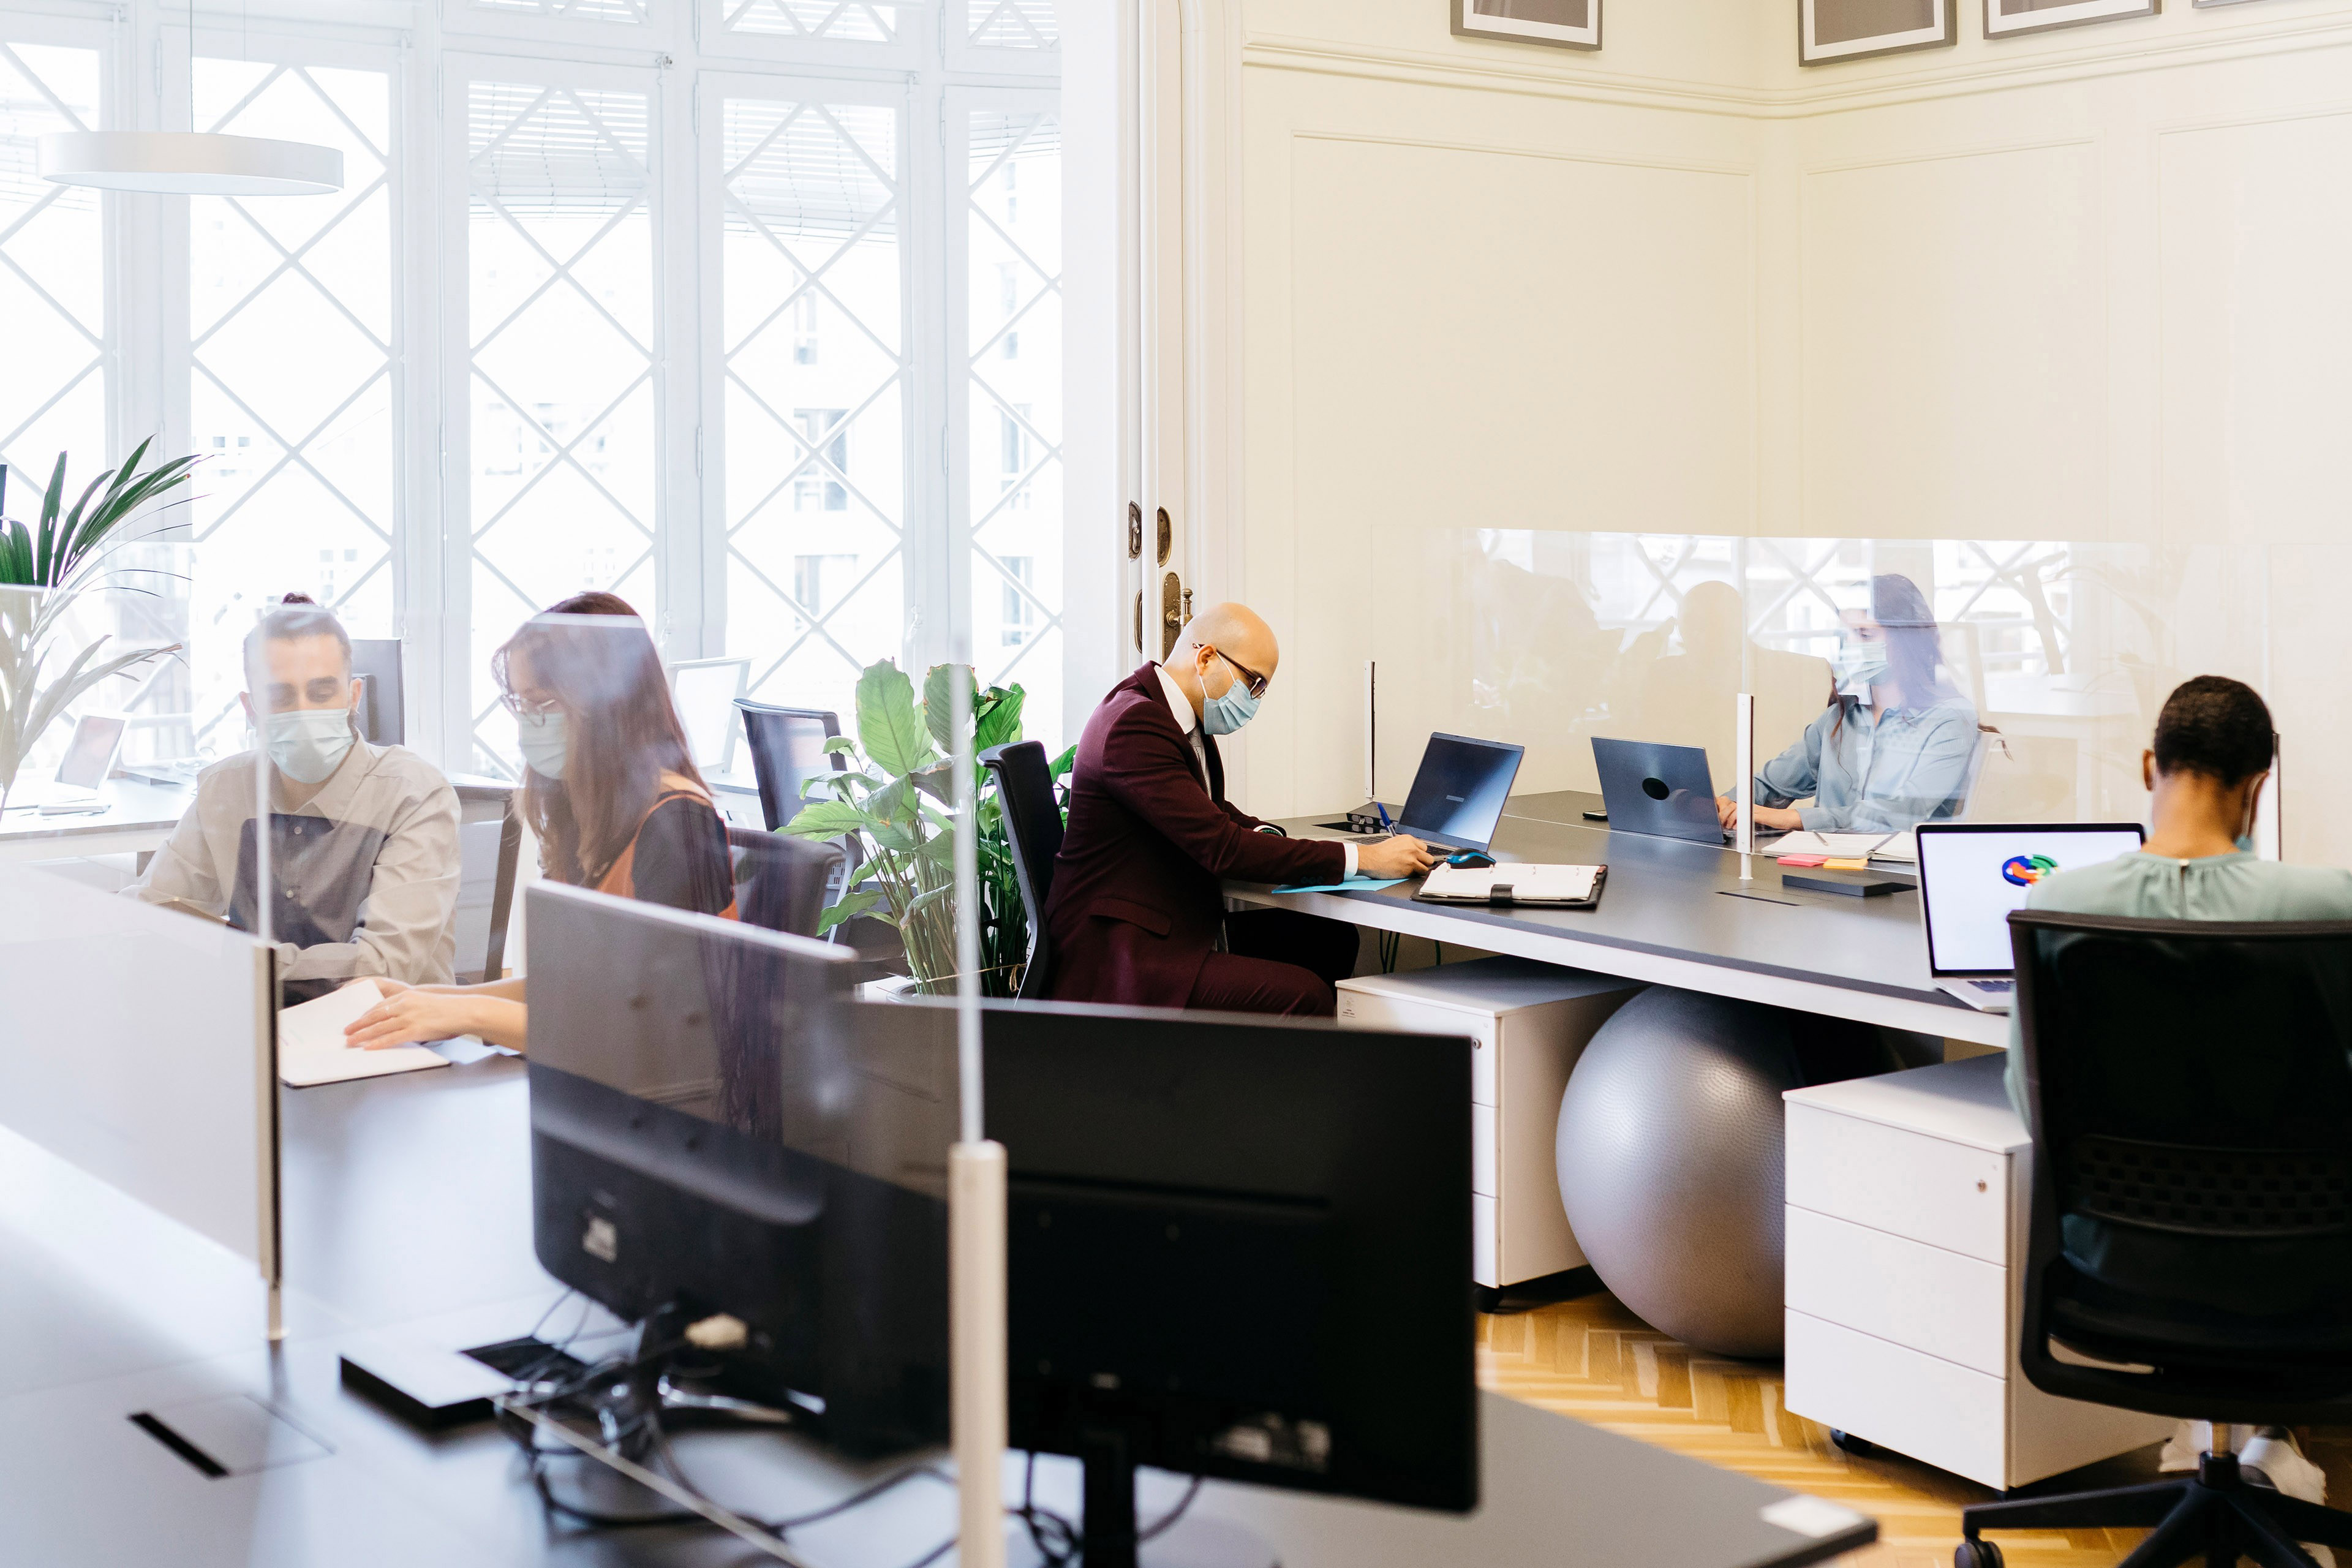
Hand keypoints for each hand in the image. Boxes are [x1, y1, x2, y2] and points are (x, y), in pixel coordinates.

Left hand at [343, 979, 470, 1050]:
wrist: (465, 1010)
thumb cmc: (450, 1009)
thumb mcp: (425, 1003)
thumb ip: (411, 1010)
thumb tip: (400, 1023)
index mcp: (407, 996)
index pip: (380, 1005)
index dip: (366, 1015)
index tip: (357, 1021)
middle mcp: (405, 1005)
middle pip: (375, 1015)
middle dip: (358, 1025)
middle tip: (347, 1032)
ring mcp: (409, 1017)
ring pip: (379, 1027)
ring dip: (363, 1035)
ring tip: (351, 1041)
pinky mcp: (415, 1030)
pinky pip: (392, 1038)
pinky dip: (378, 1043)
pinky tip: (369, 1048)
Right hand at [1359, 834, 1438, 879]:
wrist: (1371, 859)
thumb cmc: (1379, 852)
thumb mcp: (1395, 842)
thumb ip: (1407, 846)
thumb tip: (1414, 852)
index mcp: (1409, 839)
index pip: (1424, 848)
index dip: (1420, 854)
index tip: (1416, 858)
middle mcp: (1412, 848)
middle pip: (1429, 858)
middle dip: (1423, 862)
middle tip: (1415, 865)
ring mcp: (1412, 858)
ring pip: (1425, 867)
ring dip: (1419, 870)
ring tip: (1410, 871)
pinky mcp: (1410, 868)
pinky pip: (1418, 874)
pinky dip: (1414, 875)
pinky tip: (1405, 873)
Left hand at [1716, 797, 1805, 832]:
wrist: (1786, 819)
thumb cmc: (1773, 820)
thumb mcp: (1756, 820)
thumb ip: (1746, 821)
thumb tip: (1735, 826)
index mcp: (1750, 807)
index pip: (1733, 806)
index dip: (1726, 813)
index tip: (1723, 822)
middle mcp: (1752, 807)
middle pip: (1733, 807)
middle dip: (1726, 817)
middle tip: (1724, 825)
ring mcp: (1756, 811)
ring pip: (1738, 811)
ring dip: (1732, 820)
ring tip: (1731, 827)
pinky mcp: (1761, 816)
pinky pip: (1749, 817)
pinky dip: (1742, 823)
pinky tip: (1739, 828)